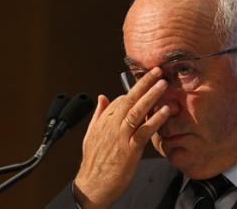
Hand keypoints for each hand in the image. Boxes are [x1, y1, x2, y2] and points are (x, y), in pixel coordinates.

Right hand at [73, 67, 169, 207]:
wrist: (93, 184)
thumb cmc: (94, 161)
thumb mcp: (91, 133)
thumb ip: (98, 114)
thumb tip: (102, 97)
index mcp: (104, 120)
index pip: (120, 99)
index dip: (136, 91)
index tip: (148, 84)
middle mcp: (112, 125)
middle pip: (129, 99)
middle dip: (144, 83)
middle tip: (157, 71)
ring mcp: (120, 136)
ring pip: (136, 111)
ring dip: (151, 96)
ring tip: (162, 84)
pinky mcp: (129, 149)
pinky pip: (143, 131)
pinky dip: (154, 120)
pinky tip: (164, 111)